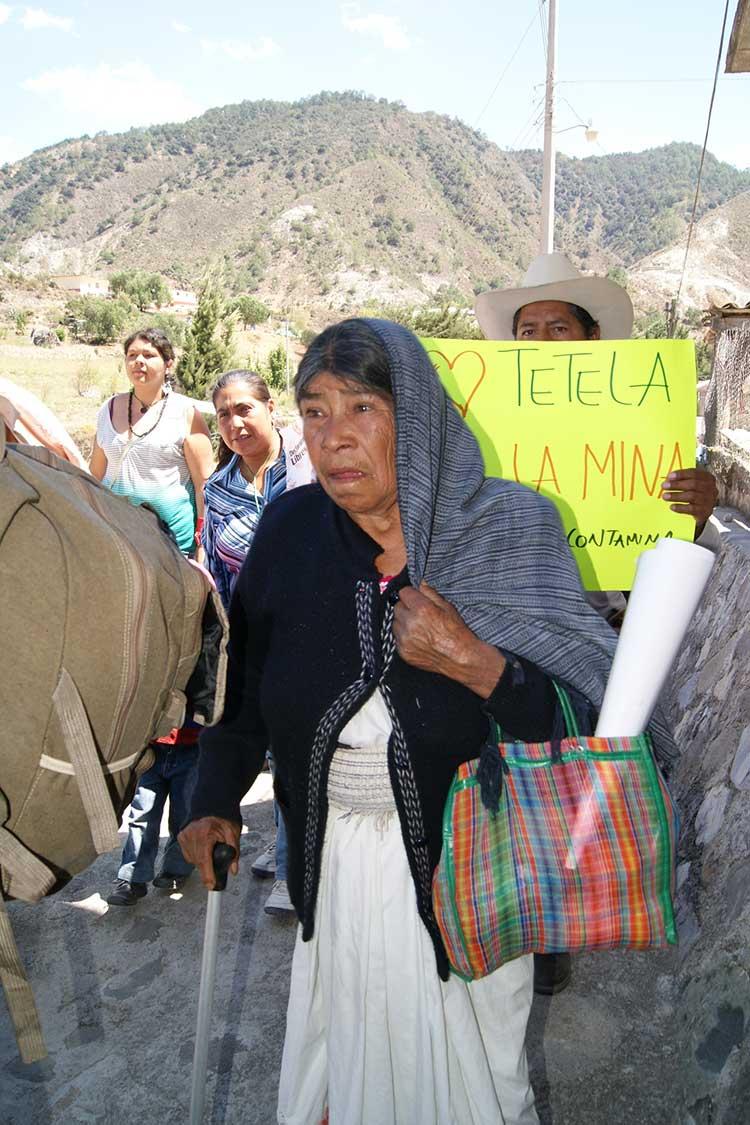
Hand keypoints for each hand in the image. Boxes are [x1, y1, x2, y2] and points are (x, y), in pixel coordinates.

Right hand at [178, 816, 240, 888]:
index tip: (211, 885)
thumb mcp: (233, 833)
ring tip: (210, 851)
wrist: (211, 806)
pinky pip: (188, 854)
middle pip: (198, 861)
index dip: (207, 874)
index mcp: (205, 833)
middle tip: (215, 871)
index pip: (204, 859)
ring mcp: (184, 836)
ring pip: (192, 859)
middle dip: (207, 869)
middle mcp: (192, 834)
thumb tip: (233, 870)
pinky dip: (195, 855)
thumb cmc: (222, 819)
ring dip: (201, 862)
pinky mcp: (180, 837)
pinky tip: (202, 848)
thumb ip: (234, 852)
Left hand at [393, 582, 504, 697]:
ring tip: (419, 627)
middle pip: (397, 607)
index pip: (404, 592)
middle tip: (419, 614)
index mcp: (422, 609)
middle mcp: (410, 623)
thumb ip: (430, 593)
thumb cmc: (456, 633)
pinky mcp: (403, 651)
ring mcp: (405, 639)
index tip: (416, 598)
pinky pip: (397, 637)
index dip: (411, 594)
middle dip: (407, 608)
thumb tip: (420, 584)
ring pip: (395, 622)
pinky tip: (418, 638)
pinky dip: (404, 636)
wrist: (458, 658)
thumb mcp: (447, 607)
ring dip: (404, 622)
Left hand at [660, 469, 717, 530]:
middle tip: (664, 486)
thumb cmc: (695, 494)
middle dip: (677, 485)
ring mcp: (709, 500)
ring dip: (676, 496)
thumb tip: (668, 479)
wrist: (702, 511)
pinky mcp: (705, 512)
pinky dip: (680, 507)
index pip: (695, 473)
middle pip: (693, 484)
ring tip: (665, 496)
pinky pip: (692, 509)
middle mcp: (711, 488)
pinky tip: (672, 507)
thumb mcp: (691, 484)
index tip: (669, 476)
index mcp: (708, 478)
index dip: (681, 474)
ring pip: (692, 496)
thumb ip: (682, 479)